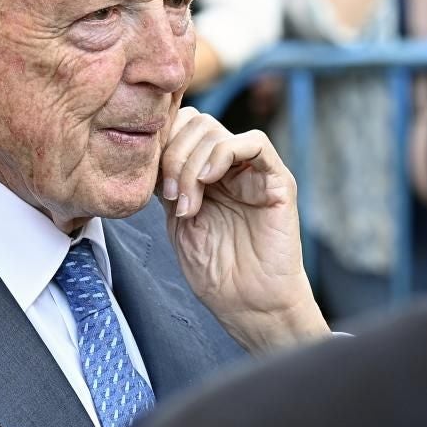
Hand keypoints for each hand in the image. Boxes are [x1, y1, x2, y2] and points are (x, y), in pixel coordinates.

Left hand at [160, 107, 328, 353]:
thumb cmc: (216, 271)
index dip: (161, 144)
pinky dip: (223, 153)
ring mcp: (253, 171)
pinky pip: (253, 142)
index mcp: (204, 172)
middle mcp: (229, 166)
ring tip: (188, 203)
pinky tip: (209, 181)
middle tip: (170, 196)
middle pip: (195, 122)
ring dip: (191, 164)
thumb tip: (150, 148)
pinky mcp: (276, 180)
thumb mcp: (177, 220)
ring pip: (216, 131)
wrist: (248, 303)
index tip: (150, 183)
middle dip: (173, 155)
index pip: (180, 127)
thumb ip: (168, 182)